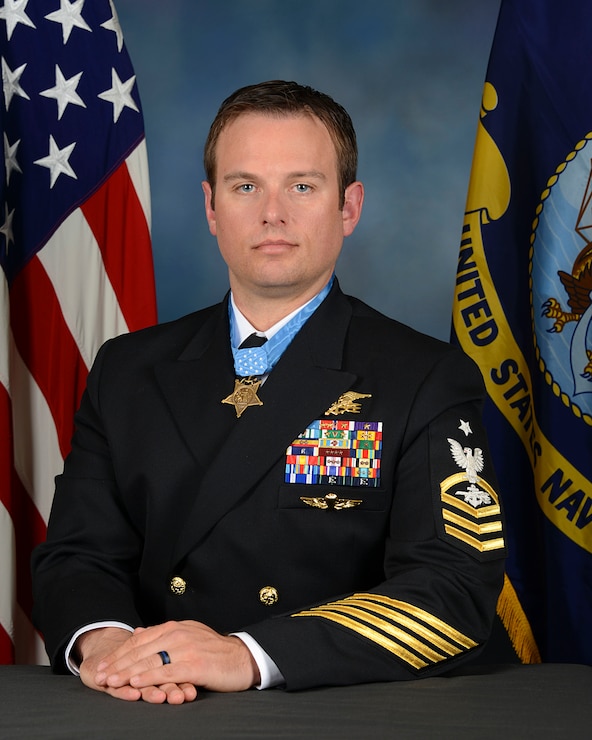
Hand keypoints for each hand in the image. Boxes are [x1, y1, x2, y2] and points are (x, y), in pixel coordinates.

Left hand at [94, 620, 259, 693]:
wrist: (243, 657)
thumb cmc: (214, 650)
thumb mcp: (187, 635)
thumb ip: (162, 635)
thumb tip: (138, 632)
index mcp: (175, 627)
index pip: (140, 640)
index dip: (120, 653)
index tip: (103, 665)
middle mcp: (178, 635)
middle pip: (141, 650)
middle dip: (117, 664)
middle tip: (100, 675)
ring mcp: (186, 649)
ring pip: (150, 661)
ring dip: (127, 672)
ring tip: (111, 681)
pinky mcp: (195, 665)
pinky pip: (167, 672)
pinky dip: (149, 678)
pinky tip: (135, 683)